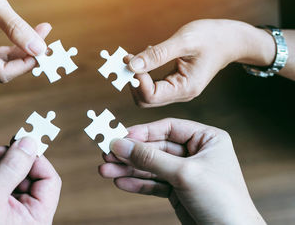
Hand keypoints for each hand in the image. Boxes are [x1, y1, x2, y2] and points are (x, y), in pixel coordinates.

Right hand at [0, 0, 50, 81]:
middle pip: (6, 69)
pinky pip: (5, 54)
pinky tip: (34, 33)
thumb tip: (39, 50)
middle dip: (28, 56)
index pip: (2, 72)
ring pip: (8, 62)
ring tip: (43, 31)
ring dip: (27, 49)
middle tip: (48, 43)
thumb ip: (18, 29)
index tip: (43, 53)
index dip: (24, 66)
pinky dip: (20, 45)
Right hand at [0, 138, 61, 224]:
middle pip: (27, 174)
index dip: (33, 158)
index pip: (48, 179)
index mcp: (36, 217)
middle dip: (4, 160)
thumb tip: (30, 142)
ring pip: (11, 176)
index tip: (15, 142)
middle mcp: (28, 215)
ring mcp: (12, 212)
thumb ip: (11, 167)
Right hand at [99, 118, 264, 223]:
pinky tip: (120, 182)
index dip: (143, 132)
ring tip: (106, 171)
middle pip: (155, 148)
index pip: (168, 128)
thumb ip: (150, 158)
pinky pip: (154, 183)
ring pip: (152, 166)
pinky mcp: (178, 191)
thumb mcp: (184, 173)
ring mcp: (185, 173)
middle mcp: (196, 153)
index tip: (120, 136)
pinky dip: (137, 183)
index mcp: (207, 139)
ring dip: (128, 169)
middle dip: (131, 154)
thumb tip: (120, 144)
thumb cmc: (222, 201)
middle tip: (106, 155)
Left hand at [127, 19, 275, 106]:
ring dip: (135, 76)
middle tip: (125, 58)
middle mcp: (181, 94)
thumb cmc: (212, 37)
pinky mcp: (174, 83)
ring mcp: (177, 90)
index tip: (128, 59)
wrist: (232, 40)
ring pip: (146, 94)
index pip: (150, 95)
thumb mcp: (184, 41)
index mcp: (186, 88)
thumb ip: (157, 54)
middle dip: (131, 81)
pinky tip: (146, 56)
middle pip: (145, 99)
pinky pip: (152, 85)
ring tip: (133, 56)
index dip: (135, 79)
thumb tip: (131, 65)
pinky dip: (143, 73)